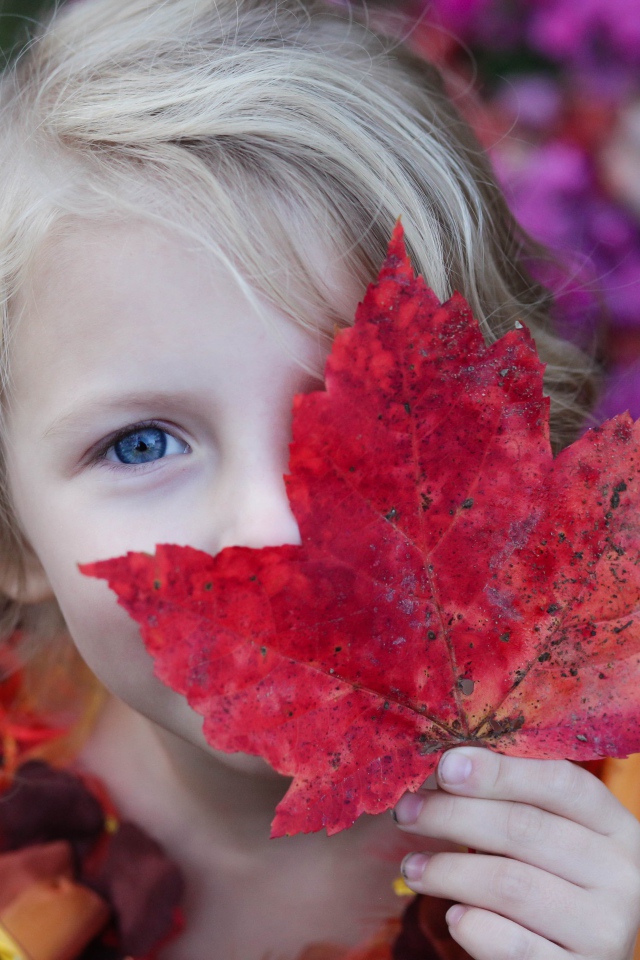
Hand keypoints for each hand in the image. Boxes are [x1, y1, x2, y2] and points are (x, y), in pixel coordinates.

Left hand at [393, 749, 639, 959]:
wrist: (576, 959)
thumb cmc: (552, 881)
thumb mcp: (553, 836)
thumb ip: (514, 799)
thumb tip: (449, 764)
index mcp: (617, 826)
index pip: (560, 782)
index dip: (498, 771)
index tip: (445, 766)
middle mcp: (623, 875)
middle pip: (525, 828)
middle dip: (453, 815)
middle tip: (406, 812)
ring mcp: (607, 929)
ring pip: (510, 884)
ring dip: (448, 870)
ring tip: (412, 867)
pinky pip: (511, 944)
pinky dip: (472, 924)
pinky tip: (453, 914)